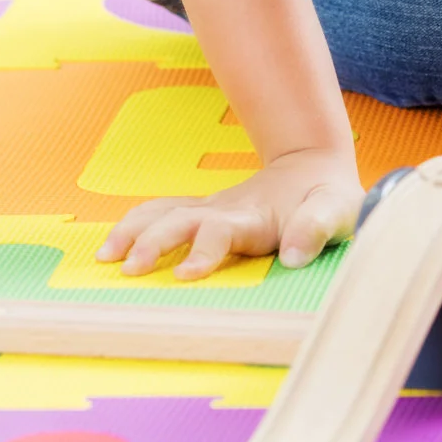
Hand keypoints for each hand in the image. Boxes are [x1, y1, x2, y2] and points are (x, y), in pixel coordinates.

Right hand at [96, 147, 363, 280]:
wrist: (312, 166)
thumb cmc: (327, 197)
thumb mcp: (337, 209)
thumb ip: (317, 227)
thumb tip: (293, 256)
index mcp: (255, 216)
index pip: (222, 231)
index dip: (204, 251)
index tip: (184, 274)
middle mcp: (225, 210)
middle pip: (181, 220)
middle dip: (155, 242)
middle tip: (131, 269)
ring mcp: (209, 209)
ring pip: (163, 212)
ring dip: (133, 231)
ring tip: (105, 257)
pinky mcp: (200, 212)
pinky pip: (160, 212)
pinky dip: (133, 225)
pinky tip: (109, 248)